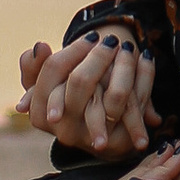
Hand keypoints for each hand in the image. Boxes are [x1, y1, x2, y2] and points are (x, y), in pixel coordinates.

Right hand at [19, 30, 157, 156]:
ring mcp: (91, 137)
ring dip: (124, 65)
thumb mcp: (46, 84)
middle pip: (80, 81)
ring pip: (114, 95)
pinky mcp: (119, 142)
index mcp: (40, 113)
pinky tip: (147, 57)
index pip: (53, 70)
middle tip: (111, 40)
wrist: (96, 134)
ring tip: (129, 47)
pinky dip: (144, 77)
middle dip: (97, 56)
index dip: (73, 50)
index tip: (91, 37)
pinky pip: (136, 106)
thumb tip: (40, 47)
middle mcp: (64, 129)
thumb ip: (33, 65)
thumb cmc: (66, 98)